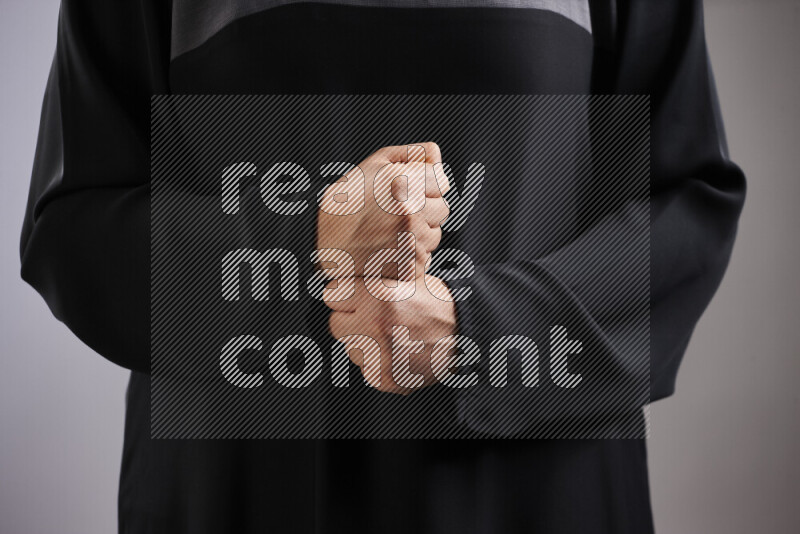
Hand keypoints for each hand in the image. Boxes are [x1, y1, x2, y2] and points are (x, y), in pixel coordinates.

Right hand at [316, 143, 449, 278]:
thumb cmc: (349, 198)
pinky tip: (387, 249)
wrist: (319, 239)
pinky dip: (410, 256)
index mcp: (402, 183)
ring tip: (388, 231)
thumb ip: (413, 154)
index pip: (441, 181)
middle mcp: (409, 213)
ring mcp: (410, 242)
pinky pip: (425, 259)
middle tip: (395, 212)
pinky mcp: (408, 267)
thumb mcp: (375, 163)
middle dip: (425, 209)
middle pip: (442, 208)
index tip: (406, 191)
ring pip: (435, 235)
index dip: (425, 185)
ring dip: (419, 233)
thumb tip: (439, 159)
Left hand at [325, 275, 456, 393]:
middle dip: (351, 320)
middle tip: (374, 318)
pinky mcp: (385, 378)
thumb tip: (338, 286)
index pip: (332, 295)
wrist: (467, 333)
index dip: (345, 295)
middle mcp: (375, 326)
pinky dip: (377, 363)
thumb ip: (371, 283)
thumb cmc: (438, 304)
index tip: (353, 297)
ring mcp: (380, 356)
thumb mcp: (406, 279)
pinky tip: (397, 352)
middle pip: (336, 324)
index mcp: (378, 296)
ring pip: (349, 349)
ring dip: (363, 343)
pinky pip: (364, 369)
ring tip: (390, 335)